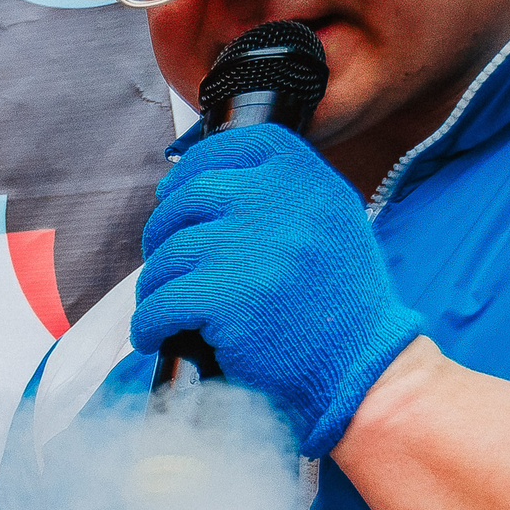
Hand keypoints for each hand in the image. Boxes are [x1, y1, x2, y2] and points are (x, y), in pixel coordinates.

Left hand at [132, 124, 421, 457]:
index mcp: (306, 179)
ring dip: (154, 285)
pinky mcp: (227, 297)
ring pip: (167, 255)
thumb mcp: (329, 224)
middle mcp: (279, 203)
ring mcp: (251, 249)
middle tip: (163, 264)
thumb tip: (195, 182)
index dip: (193, 166)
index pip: (235, 145)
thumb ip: (281, 196)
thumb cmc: (339, 302)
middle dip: (162, 232)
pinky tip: (155, 335)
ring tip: (163, 307)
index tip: (171, 192)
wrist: (362, 364)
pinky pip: (160, 303)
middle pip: (187, 199)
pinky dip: (147, 323)